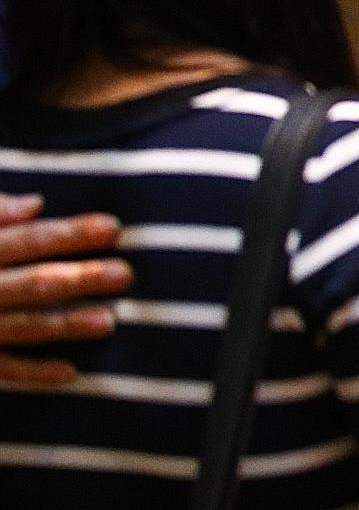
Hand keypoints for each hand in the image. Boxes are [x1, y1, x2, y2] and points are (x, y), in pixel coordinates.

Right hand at [0, 193, 131, 384]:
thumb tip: (35, 204)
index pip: (27, 240)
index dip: (69, 234)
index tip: (113, 227)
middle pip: (32, 283)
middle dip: (78, 279)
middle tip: (125, 274)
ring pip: (22, 327)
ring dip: (65, 325)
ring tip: (108, 322)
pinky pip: (1, 370)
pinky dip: (32, 374)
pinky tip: (70, 374)